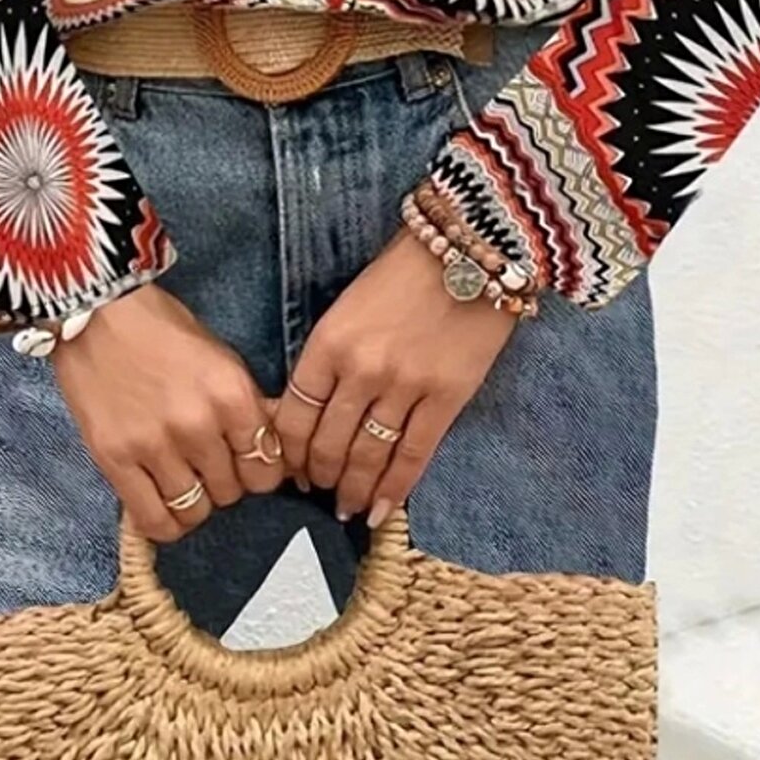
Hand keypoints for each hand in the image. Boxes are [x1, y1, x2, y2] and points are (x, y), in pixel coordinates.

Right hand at [51, 285, 284, 540]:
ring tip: (184, 480)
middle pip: (233, 492)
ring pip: (195, 509)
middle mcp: (198, 424)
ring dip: (194, 501)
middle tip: (209, 465)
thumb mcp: (221, 359)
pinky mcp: (114, 459)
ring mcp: (154, 445)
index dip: (260, 471)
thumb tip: (276, 451)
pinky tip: (164, 504)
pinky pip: (153, 520)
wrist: (96, 312)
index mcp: (232, 394)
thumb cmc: (161, 329)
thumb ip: (249, 407)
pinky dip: (164, 522)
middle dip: (226, 482)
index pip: (267, 468)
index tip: (246, 465)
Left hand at [274, 230, 516, 527]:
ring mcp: (404, 388)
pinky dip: (396, 489)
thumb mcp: (348, 306)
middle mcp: (361, 370)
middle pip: (327, 443)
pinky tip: (383, 511)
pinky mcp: (445, 399)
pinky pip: (414, 455)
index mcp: (328, 342)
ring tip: (348, 508)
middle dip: (319, 476)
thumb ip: (330, 355)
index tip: (291, 468)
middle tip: (320, 493)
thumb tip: (316, 409)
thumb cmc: (404, 272)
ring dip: (354, 490)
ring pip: (368, 457)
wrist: (471, 248)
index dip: (288, 452)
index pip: (293, 415)